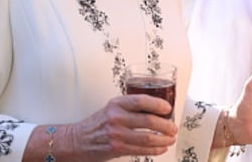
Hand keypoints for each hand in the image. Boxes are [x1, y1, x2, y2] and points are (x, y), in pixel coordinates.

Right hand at [63, 94, 177, 160]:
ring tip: (170, 138)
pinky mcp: (117, 148)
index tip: (168, 108)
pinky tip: (161, 147)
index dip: (158, 104)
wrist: (77, 140)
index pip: (141, 100)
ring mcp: (116, 134)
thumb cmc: (97, 124)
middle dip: (166, 125)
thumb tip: (156, 110)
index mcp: (116, 104)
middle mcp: (116, 117)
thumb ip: (130, 107)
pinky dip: (155, 149)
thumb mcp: (112, 109)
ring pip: (148, 137)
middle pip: (148, 121)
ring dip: (164, 139)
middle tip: (173, 127)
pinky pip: (142, 150)